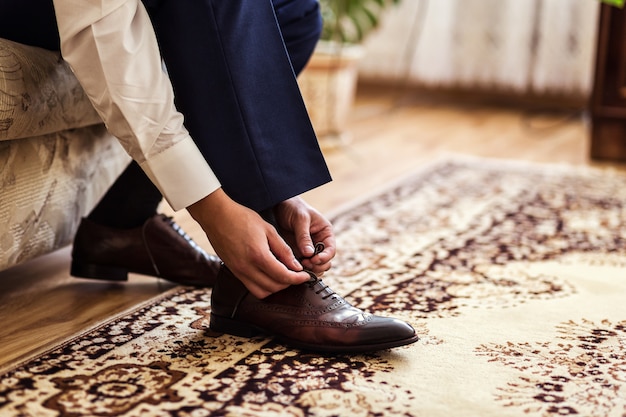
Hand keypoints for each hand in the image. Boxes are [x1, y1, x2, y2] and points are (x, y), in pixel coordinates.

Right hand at [187, 189, 309, 297]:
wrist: (217, 216)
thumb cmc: (242, 218)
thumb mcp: (268, 230)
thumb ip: (283, 250)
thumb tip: (296, 266)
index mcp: (258, 256)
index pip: (283, 276)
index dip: (297, 279)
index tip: (306, 276)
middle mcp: (247, 268)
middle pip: (274, 287)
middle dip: (288, 284)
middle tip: (297, 275)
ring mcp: (238, 272)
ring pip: (262, 292)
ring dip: (276, 288)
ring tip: (284, 276)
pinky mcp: (234, 272)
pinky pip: (251, 287)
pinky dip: (263, 286)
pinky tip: (270, 275)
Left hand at [273, 196, 335, 275]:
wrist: (280, 206)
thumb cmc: (294, 208)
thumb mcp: (300, 219)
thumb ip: (304, 236)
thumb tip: (309, 254)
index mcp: (326, 233)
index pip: (331, 250)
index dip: (325, 257)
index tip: (314, 259)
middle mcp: (320, 243)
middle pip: (325, 262)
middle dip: (317, 265)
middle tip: (305, 264)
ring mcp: (310, 250)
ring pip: (315, 267)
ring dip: (309, 269)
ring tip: (298, 265)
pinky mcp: (299, 254)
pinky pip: (303, 266)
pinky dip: (300, 269)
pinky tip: (293, 267)